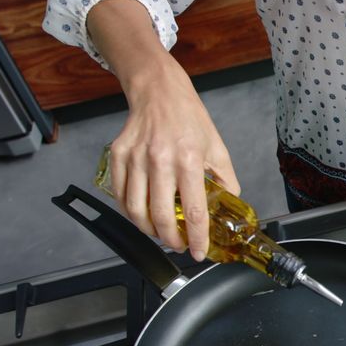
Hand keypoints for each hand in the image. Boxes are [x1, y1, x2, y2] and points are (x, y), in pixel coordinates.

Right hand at [108, 58, 239, 260]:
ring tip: (161, 233)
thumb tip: (228, 208)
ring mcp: (134, 158)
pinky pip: (120, 195)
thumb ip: (225, 181)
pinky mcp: (117, 156)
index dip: (196, 237)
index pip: (193, 210)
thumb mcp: (217, 149)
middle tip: (179, 245)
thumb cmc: (189, 119)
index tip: (198, 252)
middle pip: (160, 215)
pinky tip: (143, 215)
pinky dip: (131, 212)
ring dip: (149, 230)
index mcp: (188, 160)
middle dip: (171, 240)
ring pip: (135, 210)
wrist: (159, 92)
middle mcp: (159, 159)